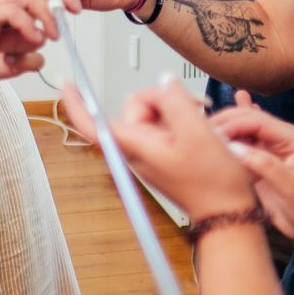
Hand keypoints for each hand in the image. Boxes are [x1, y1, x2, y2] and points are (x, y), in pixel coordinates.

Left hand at [59, 80, 254, 218]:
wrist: (228, 213)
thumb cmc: (212, 183)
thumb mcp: (197, 133)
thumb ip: (175, 102)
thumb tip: (163, 81)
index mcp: (136, 146)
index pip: (93, 125)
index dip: (76, 103)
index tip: (65, 83)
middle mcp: (138, 149)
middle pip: (135, 107)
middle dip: (162, 99)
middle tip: (192, 106)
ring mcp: (151, 152)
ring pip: (154, 113)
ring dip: (177, 108)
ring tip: (201, 120)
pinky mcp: (164, 153)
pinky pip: (166, 125)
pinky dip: (182, 119)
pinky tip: (201, 126)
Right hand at [206, 103, 293, 254]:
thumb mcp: (291, 186)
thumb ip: (265, 165)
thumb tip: (234, 148)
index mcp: (290, 139)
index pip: (258, 121)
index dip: (234, 123)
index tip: (214, 134)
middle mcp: (277, 141)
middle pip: (247, 121)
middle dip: (225, 122)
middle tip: (201, 130)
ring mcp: (266, 152)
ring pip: (240, 133)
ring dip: (222, 131)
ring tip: (199, 133)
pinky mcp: (257, 164)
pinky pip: (238, 148)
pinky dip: (225, 143)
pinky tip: (212, 134)